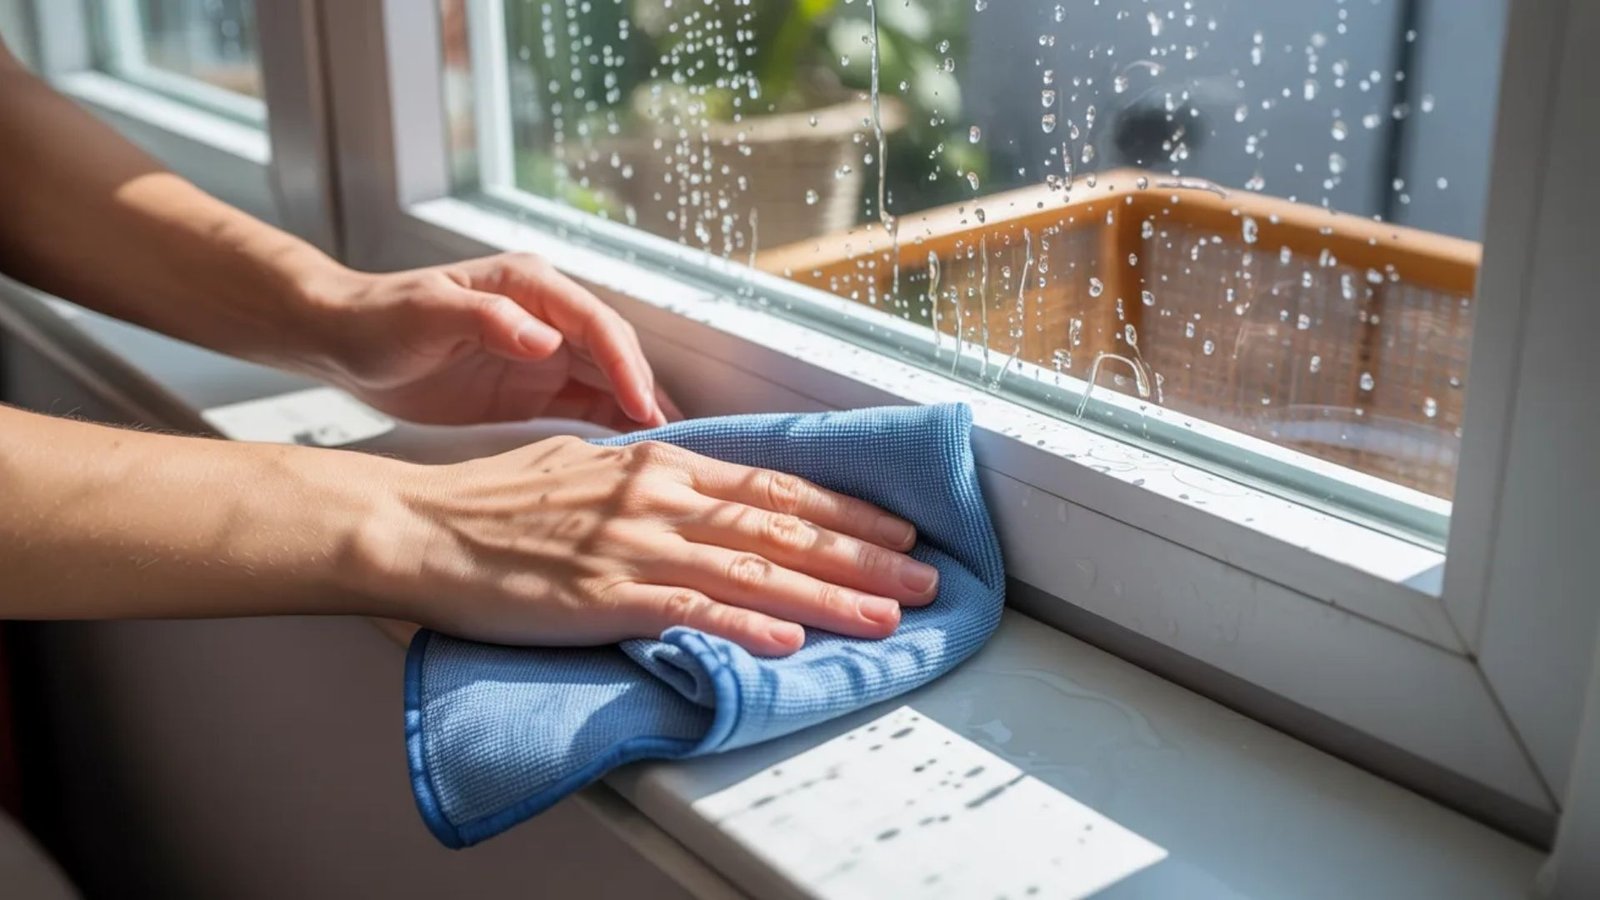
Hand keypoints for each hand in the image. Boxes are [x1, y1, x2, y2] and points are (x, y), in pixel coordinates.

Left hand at [309, 253, 679, 428]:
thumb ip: (488, 319)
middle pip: (615, 354)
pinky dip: (611, 429)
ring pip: (609, 382)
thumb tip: (547, 339)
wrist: (345, 343)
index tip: (643, 406)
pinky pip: (585, 408)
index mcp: (530, 285)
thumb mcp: (426, 314)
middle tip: (670, 441)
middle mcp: (549, 316)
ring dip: (638, 413)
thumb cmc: (379, 319)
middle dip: (645, 394)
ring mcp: (545, 353)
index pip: (597, 324)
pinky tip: (628, 457)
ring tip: (666, 454)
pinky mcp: (535, 388)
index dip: (626, 365)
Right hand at [369, 436, 939, 655]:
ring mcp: (634, 545)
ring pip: (754, 569)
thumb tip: (696, 486)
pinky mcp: (604, 594)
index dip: (844, 509)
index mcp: (659, 465)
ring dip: (830, 594)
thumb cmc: (497, 499)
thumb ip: (649, 476)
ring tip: (888, 615)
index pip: (773, 486)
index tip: (896, 527)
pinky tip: (792, 638)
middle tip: (925, 576)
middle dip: (864, 554)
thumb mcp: (587, 464)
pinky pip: (690, 611)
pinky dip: (746, 624)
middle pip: (783, 526)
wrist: (421, 525)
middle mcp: (659, 497)